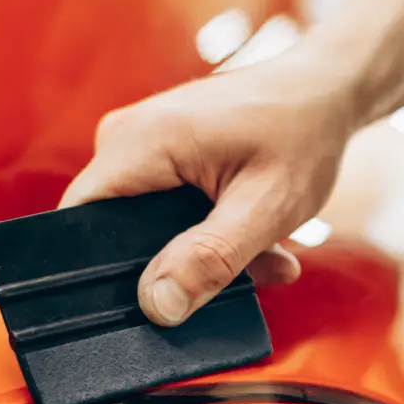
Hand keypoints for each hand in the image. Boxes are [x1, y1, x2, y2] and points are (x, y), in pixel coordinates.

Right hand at [59, 53, 357, 325]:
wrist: (327, 90)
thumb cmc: (304, 134)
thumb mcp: (267, 207)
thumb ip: (211, 258)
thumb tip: (157, 306)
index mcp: (140, 143)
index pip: (76, 225)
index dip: (98, 278)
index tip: (146, 312)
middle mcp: (126, 139)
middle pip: (111, 233)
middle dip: (175, 270)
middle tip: (237, 281)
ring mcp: (141, 146)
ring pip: (145, 229)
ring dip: (203, 255)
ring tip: (264, 256)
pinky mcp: (161, 157)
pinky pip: (164, 213)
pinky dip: (210, 235)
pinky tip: (259, 243)